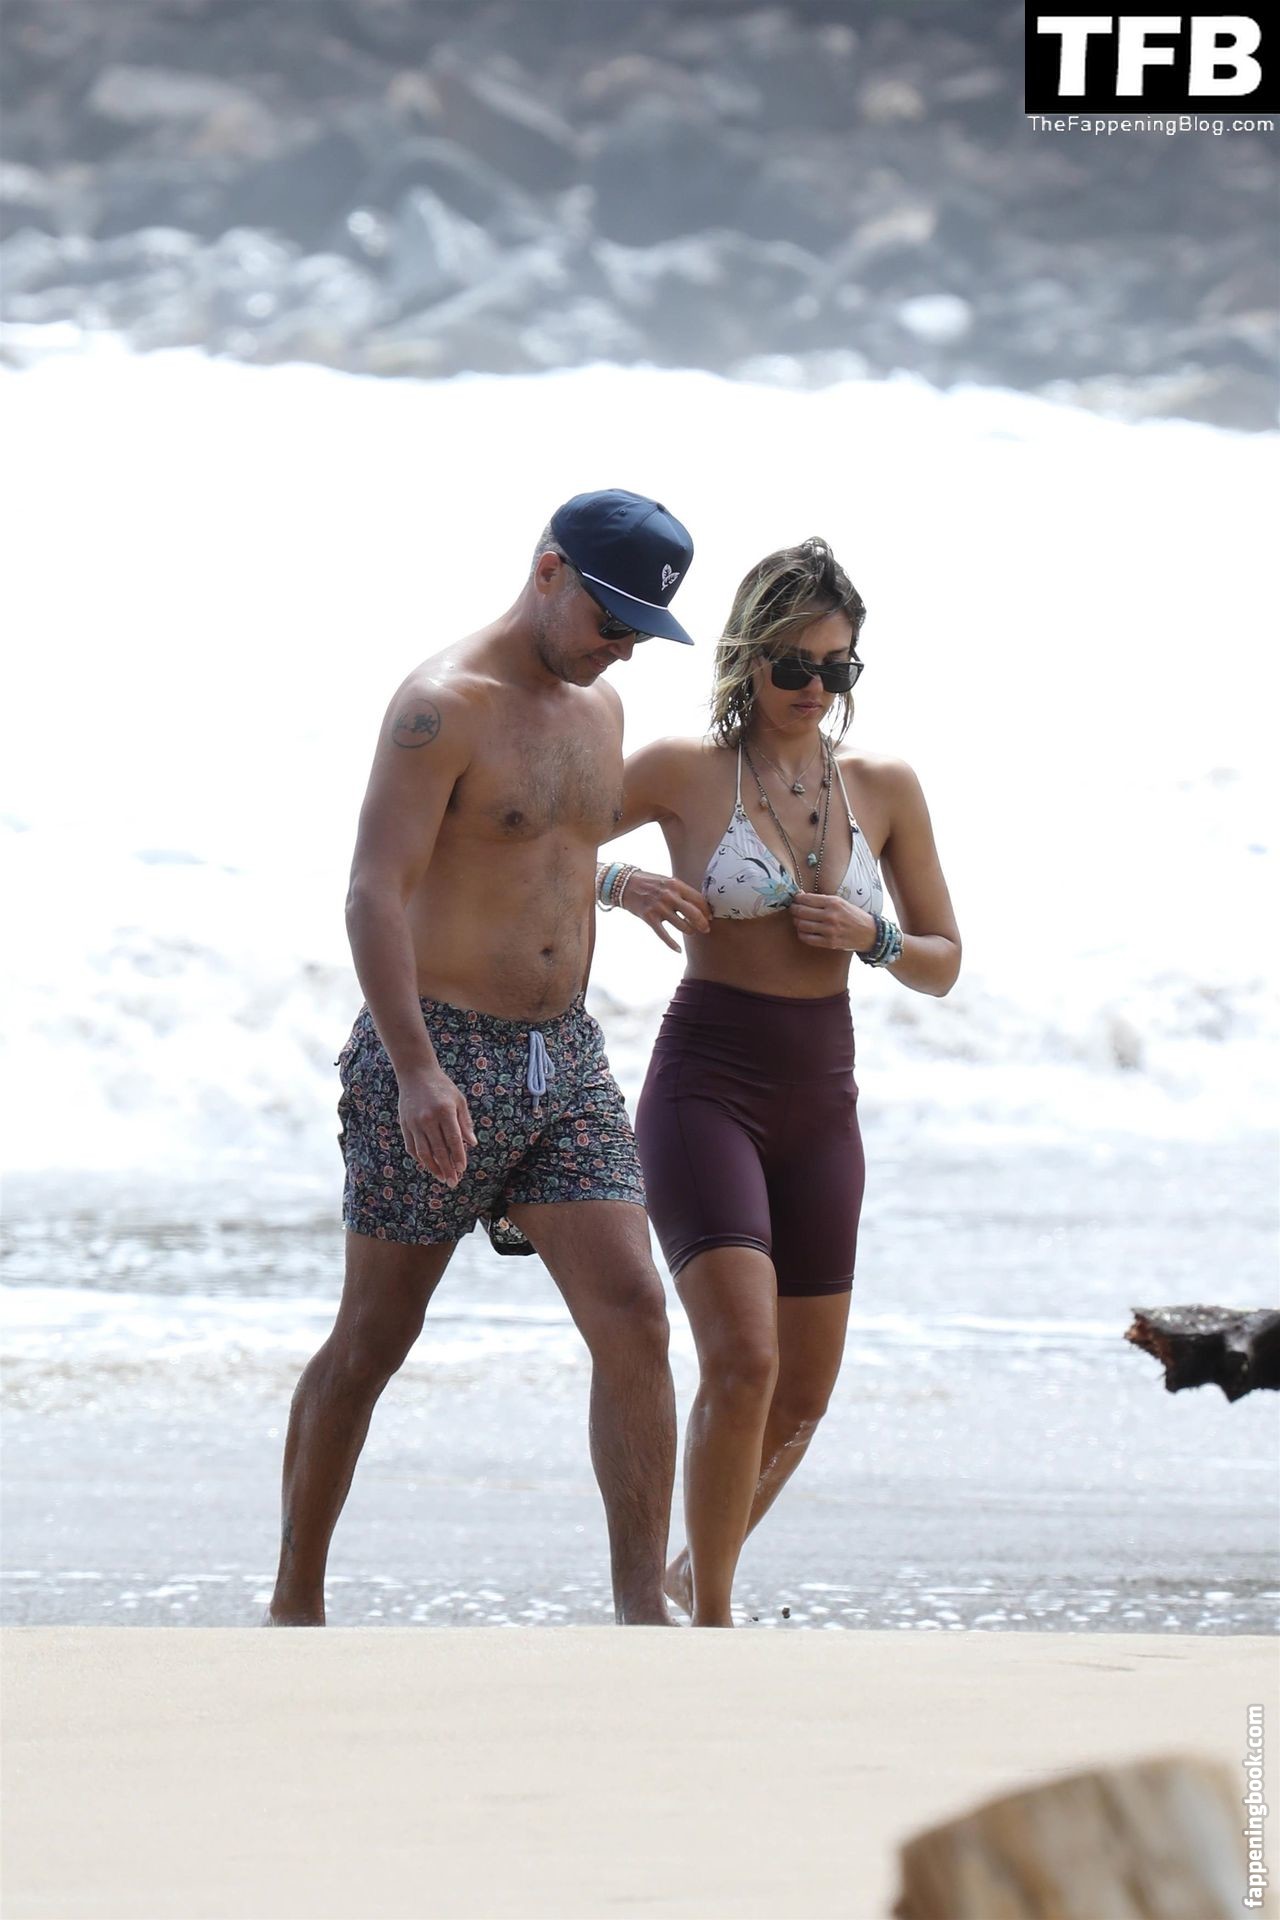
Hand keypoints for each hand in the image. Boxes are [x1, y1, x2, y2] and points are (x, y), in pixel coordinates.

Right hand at [397, 1066, 477, 1187]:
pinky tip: (429, 1166)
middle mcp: (428, 1118)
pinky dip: (420, 1159)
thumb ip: (465, 1123)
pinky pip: (412, 1147)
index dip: (458, 1156)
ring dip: (433, 1168)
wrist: (415, 1074)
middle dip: (447, 1168)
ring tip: (442, 1178)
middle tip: (453, 1182)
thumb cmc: (442, 1087)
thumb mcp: (459, 1100)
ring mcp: (414, 1123)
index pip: (453, 1140)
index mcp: (444, 1111)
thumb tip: (472, 1144)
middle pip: (438, 1150)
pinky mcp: (404, 1125)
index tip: (462, 1169)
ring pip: (424, 1152)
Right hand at [619, 869, 711, 950]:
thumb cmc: (649, 882)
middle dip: (703, 924)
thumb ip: (681, 892)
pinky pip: (664, 935)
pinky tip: (678, 949)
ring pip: (682, 926)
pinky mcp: (649, 918)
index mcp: (676, 885)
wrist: (625, 884)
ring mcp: (659, 908)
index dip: (707, 910)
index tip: (710, 917)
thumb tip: (698, 906)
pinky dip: (672, 944)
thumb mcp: (667, 881)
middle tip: (706, 929)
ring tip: (690, 931)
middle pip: (694, 914)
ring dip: (689, 931)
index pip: (698, 900)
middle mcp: (669, 896)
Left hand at [788, 891, 876, 951]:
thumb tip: (802, 897)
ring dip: (797, 922)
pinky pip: (807, 938)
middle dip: (793, 910)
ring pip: (802, 925)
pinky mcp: (829, 942)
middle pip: (801, 911)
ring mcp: (829, 930)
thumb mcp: (841, 902)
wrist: (869, 933)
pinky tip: (803, 931)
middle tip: (793, 910)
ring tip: (798, 920)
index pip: (806, 899)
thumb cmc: (853, 915)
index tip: (795, 899)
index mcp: (833, 902)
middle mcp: (830, 915)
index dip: (796, 899)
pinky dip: (802, 934)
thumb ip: (822, 900)